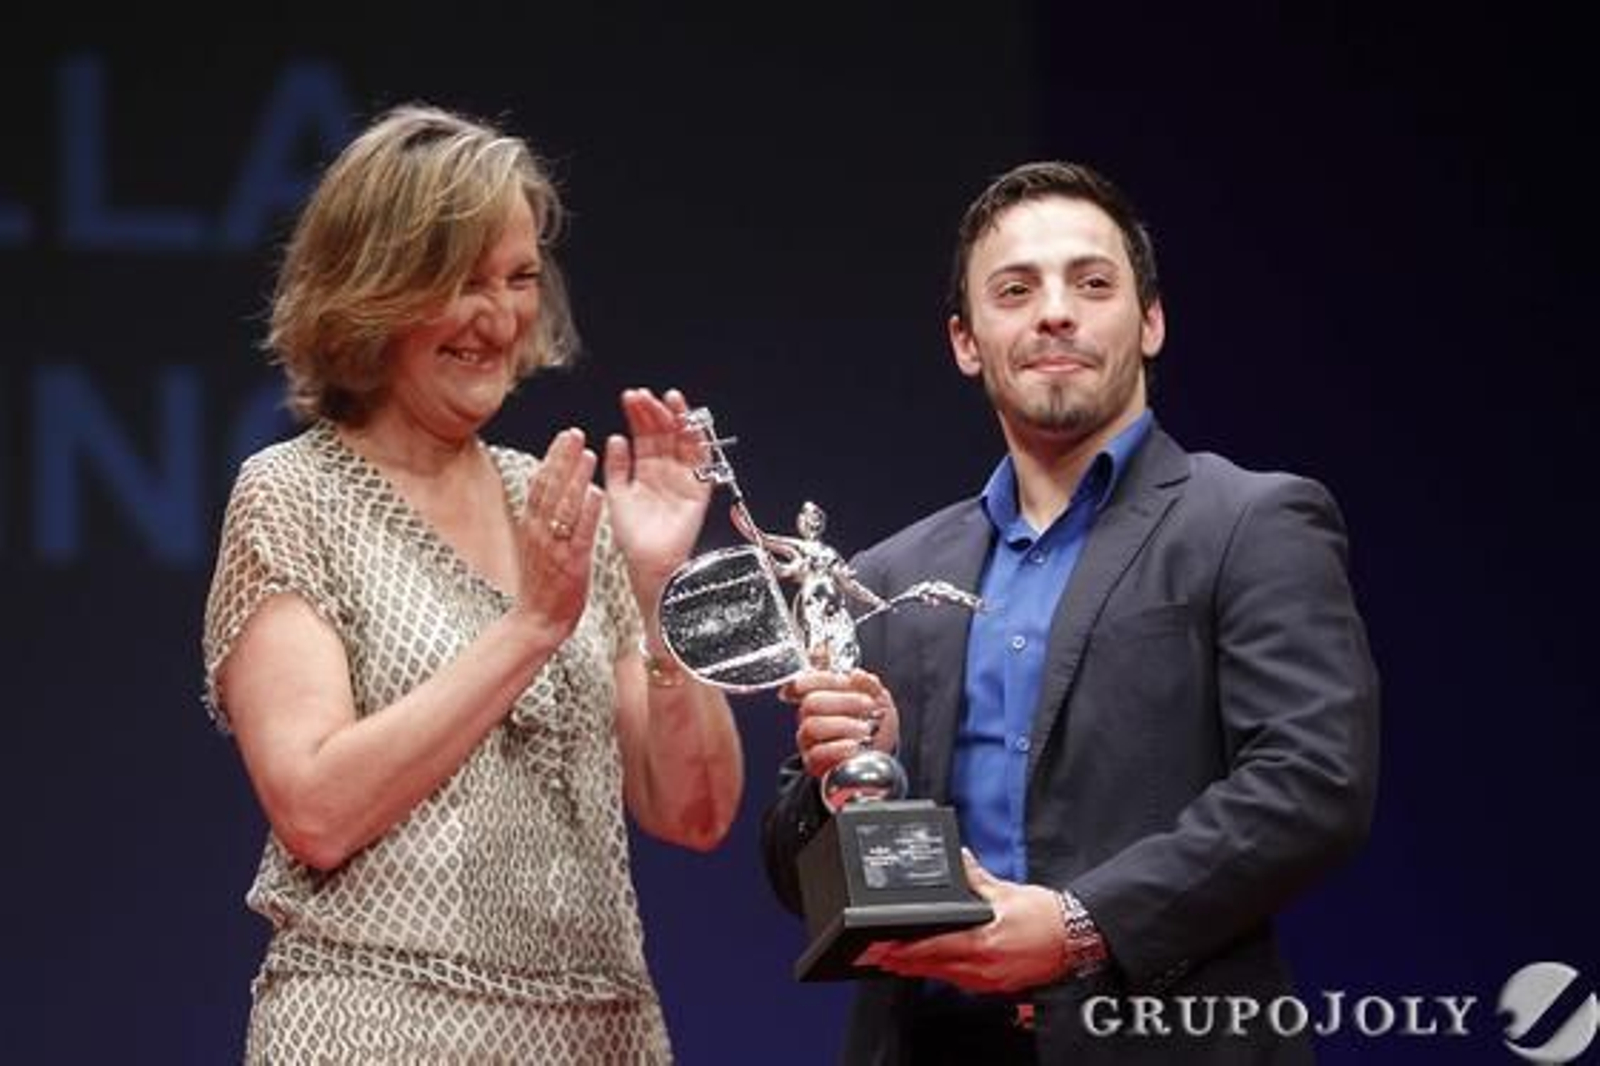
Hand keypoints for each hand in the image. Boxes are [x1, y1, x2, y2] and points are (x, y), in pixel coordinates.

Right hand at [512, 428, 602, 644]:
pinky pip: (579, 533)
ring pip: (563, 506)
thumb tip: (548, 487)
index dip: (552, 458)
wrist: (537, 621)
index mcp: (532, 526)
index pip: (540, 484)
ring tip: (588, 454)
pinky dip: (588, 512)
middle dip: (562, 458)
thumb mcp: (538, 544)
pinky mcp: (571, 564)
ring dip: (575, 478)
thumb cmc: (543, 584)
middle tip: (575, 433)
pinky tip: (598, 493)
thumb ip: (543, 517)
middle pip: (549, 488)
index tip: (564, 436)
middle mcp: (540, 532)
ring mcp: (554, 547)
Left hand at [604, 388, 712, 606]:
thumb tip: (615, 439)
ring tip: (667, 399)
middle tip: (645, 395)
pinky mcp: (699, 490)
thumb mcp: (616, 495)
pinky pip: (702, 461)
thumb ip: (616, 467)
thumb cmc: (631, 537)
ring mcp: (683, 479)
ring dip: (677, 420)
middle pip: (664, 434)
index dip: (639, 417)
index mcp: (645, 472)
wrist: (648, 563)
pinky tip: (688, 425)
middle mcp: (665, 472)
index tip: (632, 397)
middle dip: (656, 412)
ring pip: (683, 442)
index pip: (644, 436)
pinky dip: (697, 442)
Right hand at [781, 669, 899, 779]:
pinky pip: (817, 753)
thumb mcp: (879, 702)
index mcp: (822, 696)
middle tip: (868, 705)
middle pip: (811, 703)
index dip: (820, 678)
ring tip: (865, 729)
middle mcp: (810, 716)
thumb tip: (858, 675)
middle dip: (844, 701)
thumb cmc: (875, 727)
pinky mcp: (813, 762)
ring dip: (843, 725)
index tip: (845, 680)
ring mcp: (809, 740)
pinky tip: (854, 746)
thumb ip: (870, 686)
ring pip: (813, 726)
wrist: (879, 757)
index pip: (807, 682)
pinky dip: (838, 748)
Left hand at [856, 850, 1066, 993]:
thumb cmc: (1045, 917)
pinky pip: (963, 981)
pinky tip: (937, 965)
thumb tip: (960, 858)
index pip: (934, 949)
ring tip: (900, 961)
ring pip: (946, 977)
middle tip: (880, 957)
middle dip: (905, 963)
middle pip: (934, 968)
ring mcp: (990, 980)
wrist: (1075, 938)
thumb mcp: (1006, 891)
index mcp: (983, 942)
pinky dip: (945, 973)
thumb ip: (976, 877)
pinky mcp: (997, 985)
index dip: (906, 951)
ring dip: (923, 969)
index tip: (885, 949)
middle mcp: (984, 966)